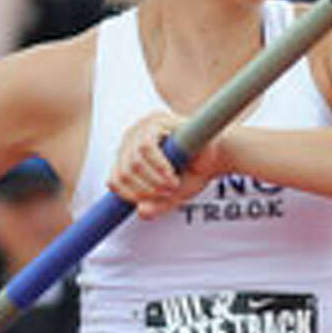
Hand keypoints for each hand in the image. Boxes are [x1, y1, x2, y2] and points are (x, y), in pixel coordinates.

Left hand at [109, 110, 223, 217]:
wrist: (218, 155)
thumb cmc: (192, 173)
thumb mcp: (172, 195)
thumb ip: (157, 205)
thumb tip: (141, 212)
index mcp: (127, 156)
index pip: (114, 180)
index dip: (130, 196)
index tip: (151, 202)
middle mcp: (130, 140)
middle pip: (122, 173)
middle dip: (145, 190)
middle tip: (167, 193)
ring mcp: (141, 128)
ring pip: (133, 162)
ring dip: (154, 180)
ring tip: (172, 185)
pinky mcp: (155, 120)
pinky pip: (146, 147)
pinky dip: (158, 166)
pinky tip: (171, 175)